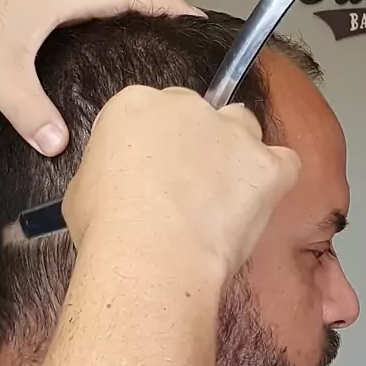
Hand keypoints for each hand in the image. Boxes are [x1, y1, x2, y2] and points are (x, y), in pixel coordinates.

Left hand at [0, 0, 202, 154]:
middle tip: (178, 33)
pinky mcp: (21, 13)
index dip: (164, 3)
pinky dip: (92, 31)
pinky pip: (71, 18)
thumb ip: (31, 111)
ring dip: (122, 19)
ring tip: (145, 43)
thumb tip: (59, 142)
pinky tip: (90, 56)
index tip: (194, 14)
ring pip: (92, 6)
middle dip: (151, 11)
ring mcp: (37, 0)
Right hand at [63, 87, 299, 279]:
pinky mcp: (266, 166)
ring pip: (242, 127)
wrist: (149, 259)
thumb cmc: (108, 230)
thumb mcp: (82, 190)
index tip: (148, 171)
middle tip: (183, 187)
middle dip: (193, 144)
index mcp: (135, 105)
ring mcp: (231, 133)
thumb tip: (118, 183)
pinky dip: (274, 179)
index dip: (150, 144)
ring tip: (221, 196)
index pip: (147, 111)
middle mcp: (186, 108)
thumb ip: (109, 170)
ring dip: (235, 153)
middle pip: (196, 113)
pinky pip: (283, 161)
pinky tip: (255, 203)